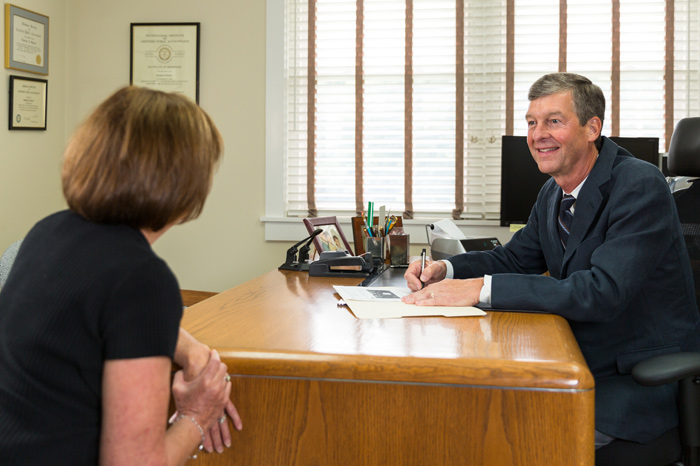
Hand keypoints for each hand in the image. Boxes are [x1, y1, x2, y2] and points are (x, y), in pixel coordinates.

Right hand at [175, 329, 242, 451]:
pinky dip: (224, 383)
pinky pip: (228, 386)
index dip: (214, 354)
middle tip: (213, 363)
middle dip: (218, 364)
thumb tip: (184, 370)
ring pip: (227, 377)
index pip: (215, 361)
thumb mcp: (177, 387)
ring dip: (221, 374)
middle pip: (223, 367)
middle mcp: (215, 385)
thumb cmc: (184, 405)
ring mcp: (221, 393)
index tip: (213, 352)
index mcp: (205, 380)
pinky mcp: (224, 400)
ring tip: (215, 374)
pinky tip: (218, 384)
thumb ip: (180, 375)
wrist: (192, 423)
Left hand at [401, 277, 483, 306]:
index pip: (426, 289)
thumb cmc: (465, 289)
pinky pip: (434, 301)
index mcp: (441, 284)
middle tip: (404, 300)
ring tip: (407, 302)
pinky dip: (426, 302)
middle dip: (412, 296)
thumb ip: (443, 290)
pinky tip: (419, 304)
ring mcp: (443, 293)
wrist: (475, 288)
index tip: (409, 297)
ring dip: (416, 299)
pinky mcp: (448, 300)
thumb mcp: (451, 286)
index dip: (416, 293)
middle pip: (423, 292)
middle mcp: (440, 288)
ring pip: (426, 295)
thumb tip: (435, 295)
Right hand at [404, 259, 446, 291]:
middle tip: (425, 287)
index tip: (420, 285)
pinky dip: (420, 291)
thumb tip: (423, 277)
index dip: (413, 281)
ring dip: (419, 289)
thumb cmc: (437, 268)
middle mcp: (413, 273)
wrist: (440, 272)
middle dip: (416, 286)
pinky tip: (426, 288)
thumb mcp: (436, 267)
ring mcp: (414, 279)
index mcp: (415, 266)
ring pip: (412, 287)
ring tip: (427, 286)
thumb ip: (429, 271)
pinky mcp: (416, 285)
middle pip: (409, 282)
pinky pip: (416, 290)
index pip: (408, 274)